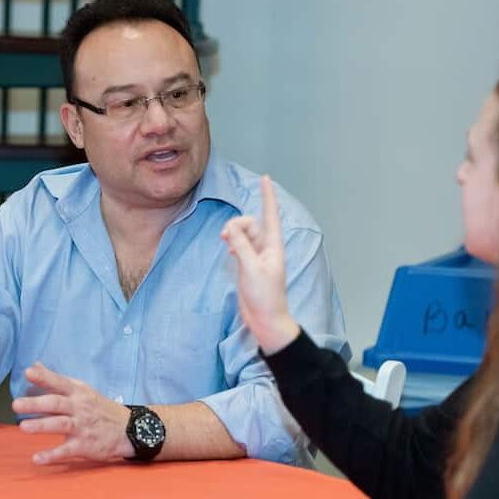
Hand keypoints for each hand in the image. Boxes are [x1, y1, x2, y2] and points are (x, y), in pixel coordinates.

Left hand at [11, 363, 133, 464]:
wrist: (128, 429)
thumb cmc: (98, 407)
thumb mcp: (81, 389)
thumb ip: (55, 380)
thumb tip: (33, 366)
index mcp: (78, 392)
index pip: (59, 383)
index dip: (44, 377)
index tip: (28, 372)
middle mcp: (79, 408)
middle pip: (57, 404)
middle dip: (36, 404)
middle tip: (16, 405)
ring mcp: (82, 427)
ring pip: (61, 425)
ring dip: (42, 426)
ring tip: (23, 427)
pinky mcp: (84, 445)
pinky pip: (66, 450)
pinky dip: (52, 455)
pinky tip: (37, 458)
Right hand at [220, 175, 300, 352]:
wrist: (265, 320)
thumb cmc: (265, 297)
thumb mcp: (252, 269)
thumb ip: (241, 246)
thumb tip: (232, 228)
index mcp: (273, 246)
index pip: (271, 215)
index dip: (268, 196)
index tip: (266, 178)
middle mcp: (266, 248)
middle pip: (251, 223)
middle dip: (237, 224)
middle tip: (226, 237)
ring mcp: (256, 256)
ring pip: (243, 234)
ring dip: (233, 234)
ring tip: (225, 243)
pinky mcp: (247, 265)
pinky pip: (239, 245)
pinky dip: (232, 243)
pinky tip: (227, 248)